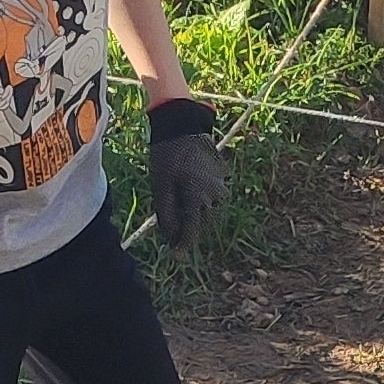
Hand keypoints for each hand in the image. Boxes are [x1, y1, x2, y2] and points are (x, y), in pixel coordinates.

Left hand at [147, 98, 230, 252]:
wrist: (184, 127)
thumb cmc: (168, 155)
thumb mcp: (161, 186)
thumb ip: (167, 214)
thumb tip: (171, 238)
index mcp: (198, 197)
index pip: (192, 231)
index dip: (183, 245)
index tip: (177, 256)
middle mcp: (214, 195)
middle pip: (201, 225)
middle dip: (188, 231)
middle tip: (172, 234)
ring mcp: (220, 188)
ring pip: (208, 214)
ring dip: (195, 218)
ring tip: (179, 211)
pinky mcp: (221, 181)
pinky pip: (211, 201)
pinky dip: (201, 205)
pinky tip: (187, 196)